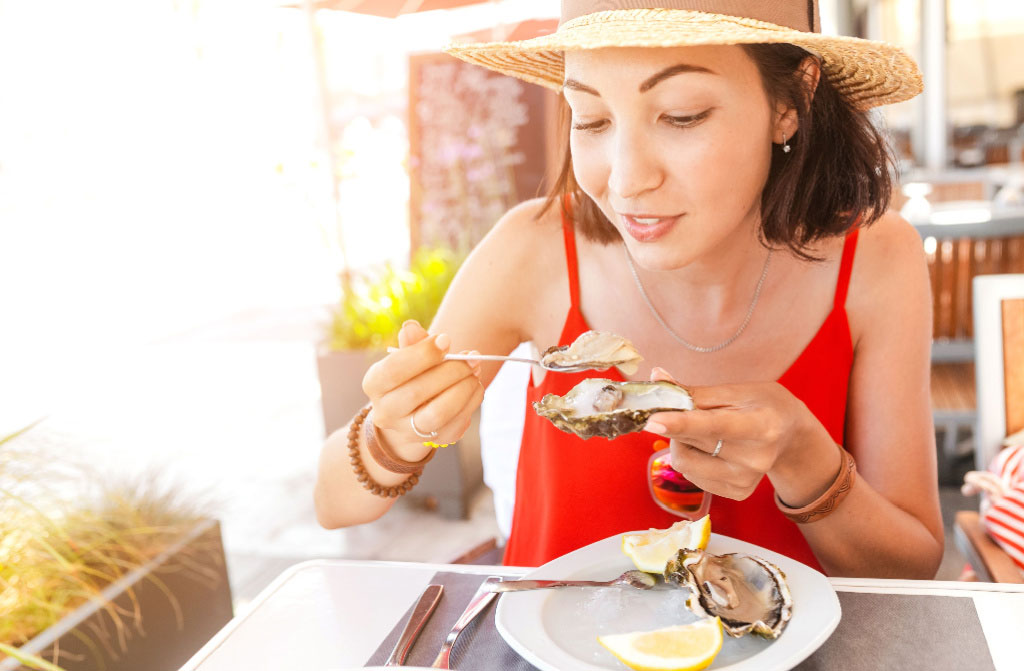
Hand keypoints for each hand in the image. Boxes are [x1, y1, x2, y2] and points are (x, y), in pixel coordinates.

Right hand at [362, 321, 483, 453]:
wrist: (412, 412)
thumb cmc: (412, 375)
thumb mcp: (409, 356)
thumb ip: (412, 343)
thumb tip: (411, 327)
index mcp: (374, 384)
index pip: (394, 369)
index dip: (422, 354)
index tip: (446, 340)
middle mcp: (385, 411)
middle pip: (417, 392)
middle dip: (450, 371)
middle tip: (471, 356)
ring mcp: (409, 431)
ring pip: (437, 414)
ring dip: (463, 389)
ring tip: (475, 371)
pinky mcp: (435, 440)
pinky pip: (457, 423)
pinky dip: (472, 401)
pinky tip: (475, 386)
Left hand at [643, 367, 822, 500]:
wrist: (791, 436)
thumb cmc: (763, 405)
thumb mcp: (736, 391)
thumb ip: (693, 391)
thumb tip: (656, 377)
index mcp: (760, 426)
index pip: (713, 426)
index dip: (680, 423)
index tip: (652, 420)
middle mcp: (755, 459)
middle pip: (692, 443)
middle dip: (675, 424)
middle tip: (682, 410)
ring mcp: (746, 480)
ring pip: (684, 463)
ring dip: (682, 443)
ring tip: (704, 431)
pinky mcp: (737, 493)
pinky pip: (692, 476)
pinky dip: (692, 459)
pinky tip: (711, 449)